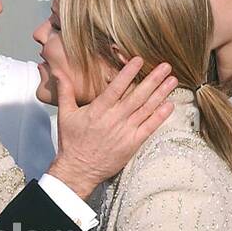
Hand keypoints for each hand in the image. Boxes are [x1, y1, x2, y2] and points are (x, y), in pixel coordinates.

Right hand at [47, 58, 177, 198]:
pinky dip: (160, 116)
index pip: (116, 87)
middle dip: (153, 79)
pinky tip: (170, 104)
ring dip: (161, 94)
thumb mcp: (65, 115)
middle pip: (137, 96)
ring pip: (146, 109)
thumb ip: (65, 91)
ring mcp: (125, 132)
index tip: (140, 60)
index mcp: (98, 110)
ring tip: (172, 80)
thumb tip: (59, 72)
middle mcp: (114, 119)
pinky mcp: (132, 144)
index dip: (129, 73)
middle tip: (166, 66)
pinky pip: (149, 127)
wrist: (78, 170)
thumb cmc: (72, 143)